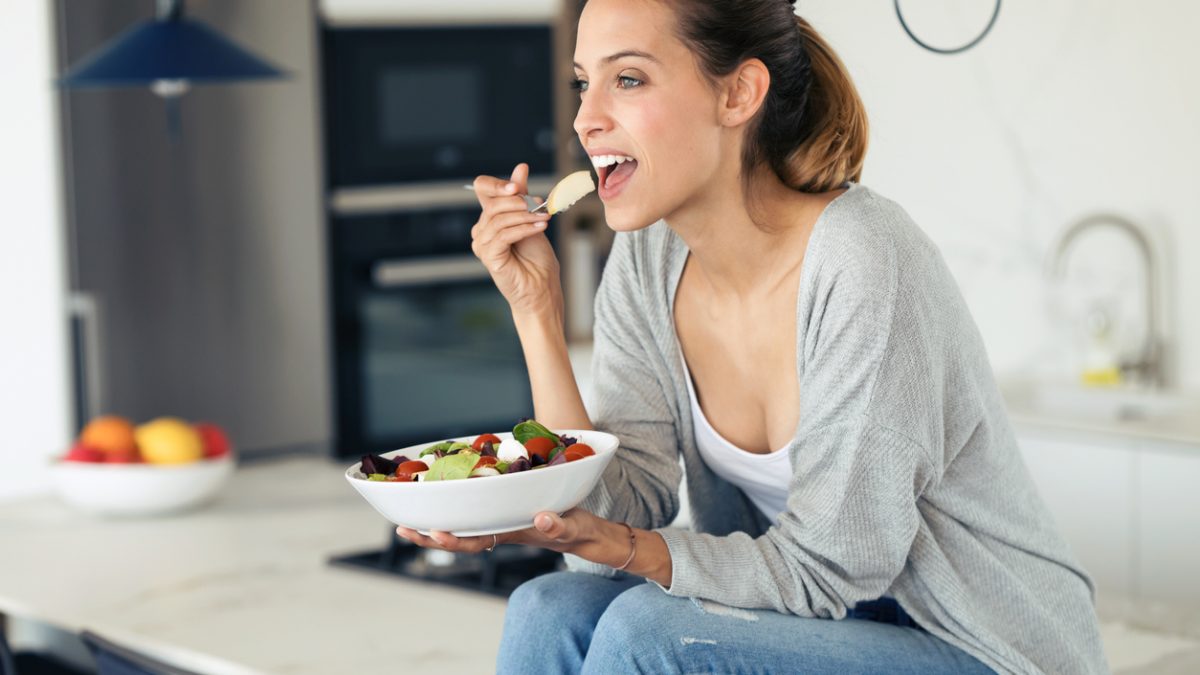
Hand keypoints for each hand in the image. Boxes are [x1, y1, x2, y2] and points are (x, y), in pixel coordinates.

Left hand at [395, 508, 619, 562]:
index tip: (434, 532)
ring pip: (460, 524)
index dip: (452, 540)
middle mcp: (497, 529)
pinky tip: (440, 495)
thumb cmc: (578, 531)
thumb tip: (540, 520)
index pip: (475, 541)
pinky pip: (471, 510)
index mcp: (509, 534)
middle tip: (401, 528)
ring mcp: (497, 520)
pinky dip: (453, 505)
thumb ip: (558, 526)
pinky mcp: (501, 508)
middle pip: (457, 537)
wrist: (585, 532)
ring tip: (406, 517)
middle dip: (428, 536)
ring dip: (434, 522)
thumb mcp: (572, 528)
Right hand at [470, 163, 562, 317]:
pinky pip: (503, 234)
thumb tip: (520, 168)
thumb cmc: (537, 259)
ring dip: (526, 216)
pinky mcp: (488, 256)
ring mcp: (482, 244)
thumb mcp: (532, 219)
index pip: (483, 188)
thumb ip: (523, 196)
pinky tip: (540, 227)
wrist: (541, 288)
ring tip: (545, 218)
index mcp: (490, 218)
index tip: (518, 186)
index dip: (497, 184)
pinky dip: (523, 228)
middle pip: (493, 203)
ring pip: (499, 218)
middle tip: (541, 205)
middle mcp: (481, 230)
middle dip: (519, 202)